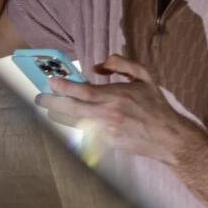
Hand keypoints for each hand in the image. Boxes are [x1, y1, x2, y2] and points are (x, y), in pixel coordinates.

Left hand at [35, 54, 204, 165]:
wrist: (167, 137)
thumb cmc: (156, 105)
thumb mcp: (144, 76)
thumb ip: (121, 64)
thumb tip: (98, 65)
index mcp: (117, 96)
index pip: (83, 91)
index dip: (64, 86)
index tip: (51, 81)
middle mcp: (108, 114)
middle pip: (72, 108)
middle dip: (52, 102)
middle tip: (39, 98)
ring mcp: (106, 130)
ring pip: (73, 122)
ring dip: (57, 115)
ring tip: (47, 109)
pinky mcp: (106, 143)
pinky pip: (83, 133)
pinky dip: (72, 125)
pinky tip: (64, 120)